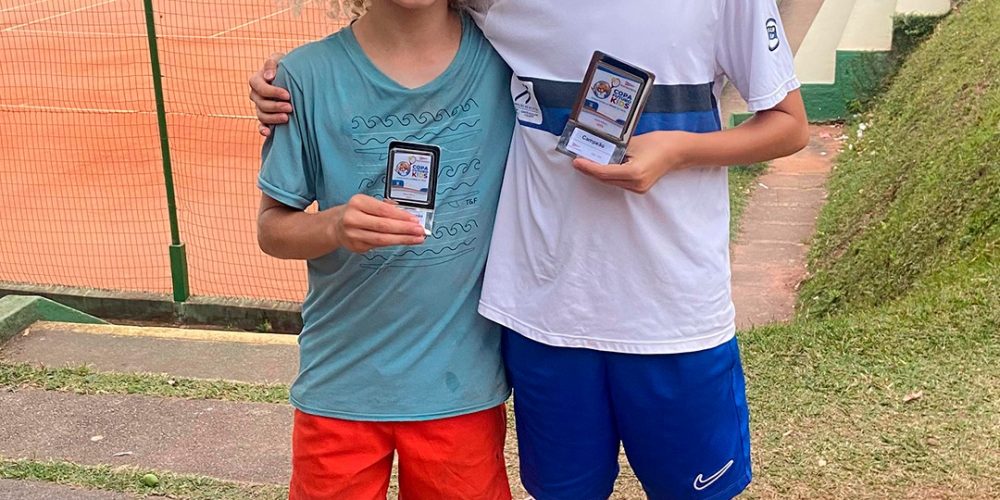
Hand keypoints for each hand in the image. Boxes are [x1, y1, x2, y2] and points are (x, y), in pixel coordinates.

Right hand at [249, 52, 291, 136]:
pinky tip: (268, 133)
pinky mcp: (266, 118)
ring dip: (273, 118)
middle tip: (290, 107)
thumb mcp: (280, 59)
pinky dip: (263, 130)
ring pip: (261, 115)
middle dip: (275, 106)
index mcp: (256, 81)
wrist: (293, 78)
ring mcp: (259, 107)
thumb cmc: (286, 67)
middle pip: (261, 103)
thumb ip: (272, 63)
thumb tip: (269, 76)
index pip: (259, 87)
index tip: (287, 95)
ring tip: (287, 118)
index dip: (272, 92)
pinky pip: (260, 125)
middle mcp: (256, 95)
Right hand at [332, 195, 426, 252]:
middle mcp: (353, 218)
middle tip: (420, 231)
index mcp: (358, 203)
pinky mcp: (356, 246)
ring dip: (402, 239)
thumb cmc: (358, 212)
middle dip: (405, 229)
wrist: (337, 225)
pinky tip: (404, 242)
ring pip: (382, 239)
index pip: (383, 210)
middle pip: (383, 226)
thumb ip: (386, 207)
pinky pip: (378, 246)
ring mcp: (353, 234)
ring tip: (417, 239)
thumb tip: (409, 216)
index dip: (401, 216)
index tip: (415, 220)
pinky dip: (393, 243)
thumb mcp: (368, 203)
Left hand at [572, 131, 692, 193]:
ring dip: (598, 173)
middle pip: (605, 179)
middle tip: (578, 161)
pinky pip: (619, 182)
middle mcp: (636, 184)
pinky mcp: (640, 187)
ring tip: (586, 162)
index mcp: (634, 172)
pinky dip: (609, 175)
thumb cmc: (659, 143)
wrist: (679, 151)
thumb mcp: (633, 142)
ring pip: (611, 182)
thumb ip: (614, 149)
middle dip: (590, 170)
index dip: (588, 167)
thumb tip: (597, 150)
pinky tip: (601, 166)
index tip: (576, 162)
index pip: (604, 172)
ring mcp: (638, 188)